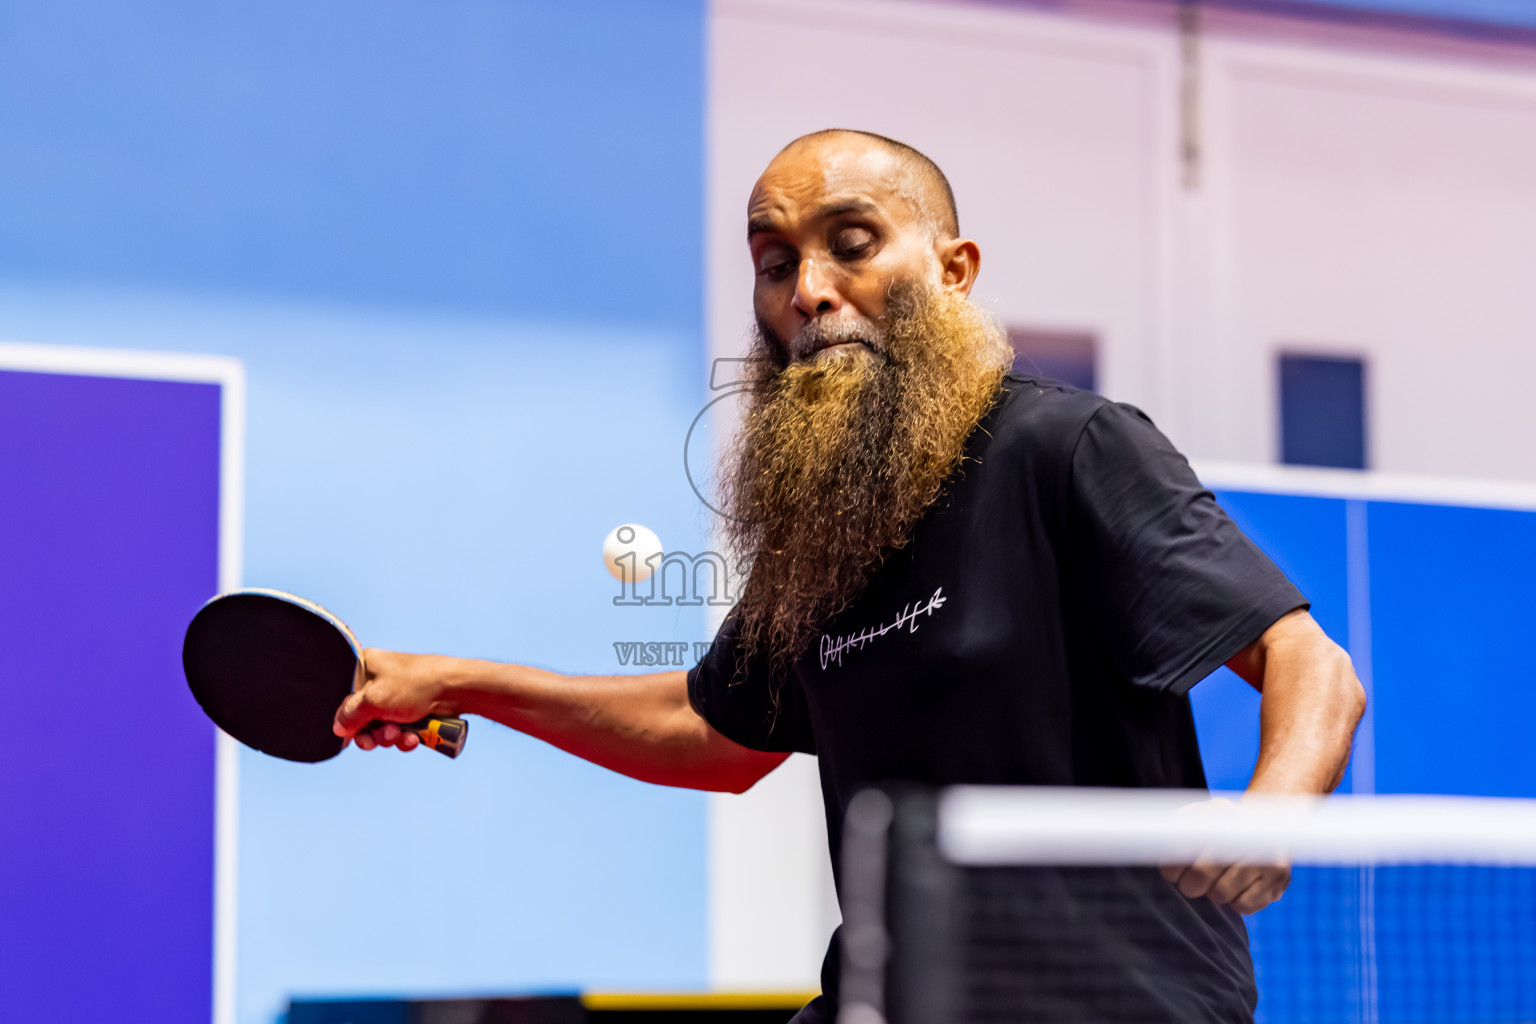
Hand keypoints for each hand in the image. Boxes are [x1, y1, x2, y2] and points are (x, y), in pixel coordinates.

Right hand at [333, 648, 459, 752]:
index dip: (348, 719)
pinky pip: (400, 729)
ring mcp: (398, 695)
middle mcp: (380, 679)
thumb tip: (338, 728)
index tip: (353, 734)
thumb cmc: (416, 685)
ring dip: (389, 737)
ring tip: (400, 734)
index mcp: (366, 666)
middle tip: (381, 737)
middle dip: (372, 733)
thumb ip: (350, 715)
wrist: (457, 689)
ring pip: (382, 726)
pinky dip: (404, 737)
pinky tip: (413, 739)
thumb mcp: (374, 700)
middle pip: (362, 716)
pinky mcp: (414, 709)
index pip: (345, 698)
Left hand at [1158, 797, 1291, 914]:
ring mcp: (1266, 856)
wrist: (1272, 824)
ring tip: (1215, 884)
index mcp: (1221, 812)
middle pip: (1202, 872)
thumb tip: (1150, 842)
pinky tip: (1235, 889)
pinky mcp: (1279, 879)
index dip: (1172, 866)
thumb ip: (1177, 825)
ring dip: (1213, 893)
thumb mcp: (1200, 814)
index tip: (1169, 874)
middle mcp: (1245, 833)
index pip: (1186, 845)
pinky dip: (1234, 903)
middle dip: (1189, 885)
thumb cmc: (1224, 823)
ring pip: (1222, 893)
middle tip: (1189, 885)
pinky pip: (1244, 905)